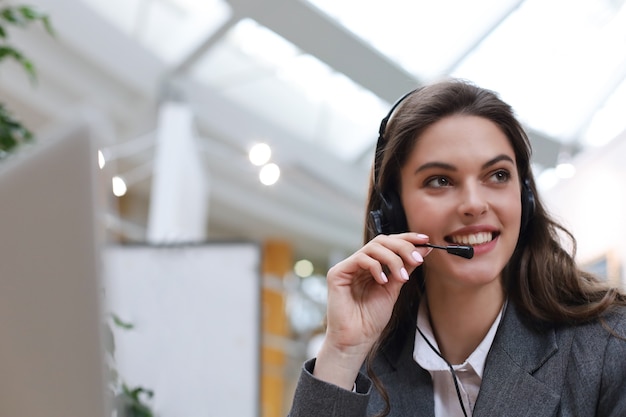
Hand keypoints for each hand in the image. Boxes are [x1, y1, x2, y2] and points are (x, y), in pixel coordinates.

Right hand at [313, 232, 430, 388]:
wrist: (357, 339)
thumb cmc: (371, 319)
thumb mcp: (394, 289)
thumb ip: (405, 269)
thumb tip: (422, 250)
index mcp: (371, 266)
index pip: (388, 244)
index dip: (406, 239)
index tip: (425, 241)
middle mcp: (358, 263)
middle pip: (382, 241)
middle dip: (403, 247)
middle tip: (417, 259)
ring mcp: (347, 267)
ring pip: (373, 247)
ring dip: (393, 259)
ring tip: (402, 277)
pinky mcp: (338, 273)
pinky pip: (360, 259)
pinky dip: (376, 267)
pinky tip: (383, 281)